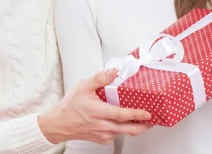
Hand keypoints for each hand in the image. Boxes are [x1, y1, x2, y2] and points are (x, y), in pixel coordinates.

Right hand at [38, 69, 152, 144]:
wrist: (58, 124)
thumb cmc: (70, 106)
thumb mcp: (83, 87)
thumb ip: (100, 78)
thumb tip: (114, 71)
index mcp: (99, 112)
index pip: (123, 115)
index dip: (137, 114)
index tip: (148, 112)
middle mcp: (103, 126)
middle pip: (129, 130)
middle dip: (144, 126)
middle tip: (153, 119)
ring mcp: (103, 135)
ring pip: (123, 132)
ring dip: (134, 127)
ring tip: (142, 118)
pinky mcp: (101, 139)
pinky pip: (116, 135)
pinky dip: (123, 129)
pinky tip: (125, 121)